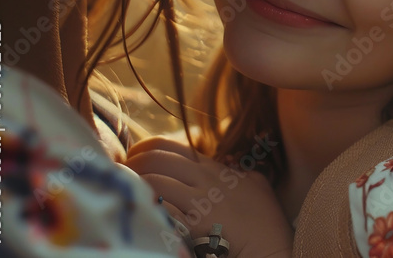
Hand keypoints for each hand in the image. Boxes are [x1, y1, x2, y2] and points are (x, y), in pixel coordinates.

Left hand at [125, 136, 291, 257]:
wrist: (271, 249)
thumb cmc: (266, 221)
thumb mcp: (256, 184)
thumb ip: (236, 170)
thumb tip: (223, 163)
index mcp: (215, 168)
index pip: (170, 145)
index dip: (144, 148)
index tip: (133, 159)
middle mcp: (206, 179)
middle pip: (157, 159)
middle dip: (133, 164)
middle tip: (122, 176)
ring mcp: (201, 201)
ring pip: (155, 181)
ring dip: (136, 187)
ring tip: (128, 195)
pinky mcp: (197, 224)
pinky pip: (163, 210)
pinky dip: (149, 209)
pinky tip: (143, 214)